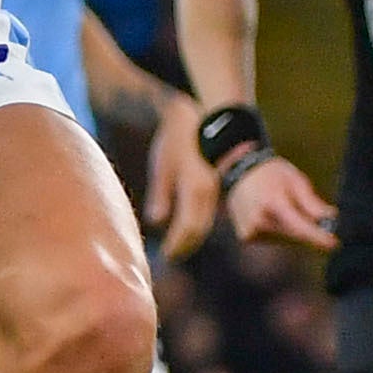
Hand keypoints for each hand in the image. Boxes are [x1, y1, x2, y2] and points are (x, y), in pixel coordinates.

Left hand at [139, 98, 219, 260]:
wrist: (202, 116)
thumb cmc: (178, 139)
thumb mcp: (163, 165)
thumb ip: (161, 196)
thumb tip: (156, 223)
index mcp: (196, 187)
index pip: (188, 227)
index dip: (178, 244)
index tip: (166, 256)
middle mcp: (210, 191)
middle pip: (199, 228)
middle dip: (185, 244)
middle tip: (171, 256)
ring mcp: (215, 187)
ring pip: (205, 220)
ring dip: (191, 236)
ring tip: (178, 247)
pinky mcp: (215, 183)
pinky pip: (207, 210)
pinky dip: (197, 223)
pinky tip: (186, 228)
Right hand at [224, 155, 336, 251]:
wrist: (239, 172)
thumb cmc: (271, 174)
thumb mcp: (295, 180)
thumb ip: (311, 202)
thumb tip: (330, 217)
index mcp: (272, 202)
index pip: (299, 227)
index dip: (318, 237)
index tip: (334, 244)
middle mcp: (259, 220)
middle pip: (293, 235)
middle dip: (309, 232)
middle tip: (318, 222)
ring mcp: (250, 230)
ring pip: (284, 239)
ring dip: (294, 231)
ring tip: (284, 209)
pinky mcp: (246, 237)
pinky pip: (273, 239)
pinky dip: (280, 232)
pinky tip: (273, 215)